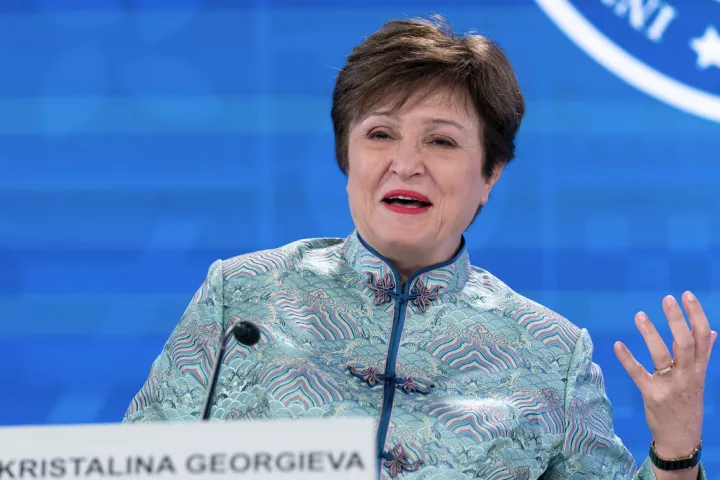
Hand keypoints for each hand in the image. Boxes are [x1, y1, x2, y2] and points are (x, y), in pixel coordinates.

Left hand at [613, 291, 715, 459]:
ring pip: (663, 355)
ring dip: (651, 334)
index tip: (686, 295)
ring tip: (639, 315)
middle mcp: (688, 375)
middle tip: (667, 299)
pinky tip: (617, 345)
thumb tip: (712, 332)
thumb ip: (704, 355)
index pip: (702, 337)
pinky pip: (639, 374)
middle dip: (677, 320)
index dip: (696, 315)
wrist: (682, 439)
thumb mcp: (700, 379)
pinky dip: (627, 359)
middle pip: (686, 343)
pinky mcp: (653, 395)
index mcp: (699, 369)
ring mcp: (671, 386)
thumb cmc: (688, 403)